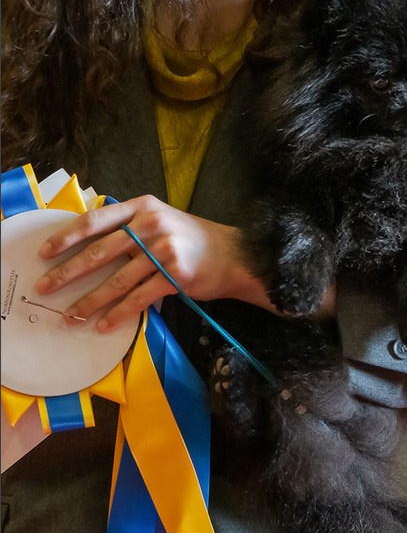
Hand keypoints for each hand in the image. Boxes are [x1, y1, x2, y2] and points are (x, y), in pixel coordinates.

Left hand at [36, 195, 270, 331]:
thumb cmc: (192, 239)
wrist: (234, 255)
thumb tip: (91, 243)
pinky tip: (103, 324)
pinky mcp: (173, 276)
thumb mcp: (161, 219)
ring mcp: (163, 250)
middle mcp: (151, 225)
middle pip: (99, 252)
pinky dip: (118, 314)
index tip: (45, 251)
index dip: (67, 236)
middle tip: (45, 287)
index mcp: (143, 207)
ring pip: (116, 281)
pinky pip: (138, 298)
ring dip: (89, 301)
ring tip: (70, 315)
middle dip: (67, 272)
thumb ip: (130, 225)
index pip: (96, 220)